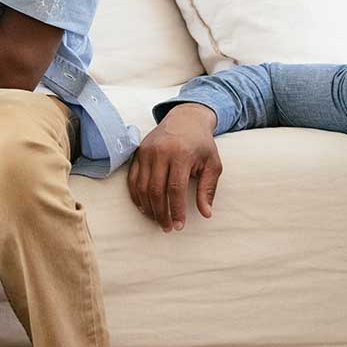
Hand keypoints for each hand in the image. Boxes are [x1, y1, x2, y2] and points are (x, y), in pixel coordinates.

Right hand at [128, 102, 221, 231]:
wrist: (185, 119)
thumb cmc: (201, 144)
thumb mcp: (213, 164)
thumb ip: (208, 189)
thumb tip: (206, 213)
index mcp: (181, 155)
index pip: (175, 189)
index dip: (176, 210)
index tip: (179, 226)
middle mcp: (161, 153)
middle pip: (156, 190)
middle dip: (161, 213)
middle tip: (167, 227)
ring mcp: (146, 152)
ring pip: (142, 186)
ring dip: (148, 207)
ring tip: (157, 219)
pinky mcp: (138, 153)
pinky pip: (133, 179)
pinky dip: (136, 195)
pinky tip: (144, 206)